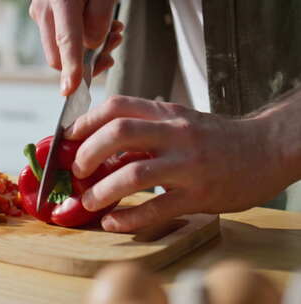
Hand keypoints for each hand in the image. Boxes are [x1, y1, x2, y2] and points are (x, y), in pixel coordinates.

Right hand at [29, 0, 123, 95]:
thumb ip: (99, 20)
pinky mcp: (45, 15)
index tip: (70, 90)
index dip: (70, 69)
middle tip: (114, 44)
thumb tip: (91, 47)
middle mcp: (44, 9)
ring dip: (89, 49)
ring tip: (114, 31)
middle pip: (58, 55)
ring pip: (60, 49)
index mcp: (61, 1)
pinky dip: (82, 38)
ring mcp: (41, 13)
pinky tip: (102, 25)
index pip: (66, 42)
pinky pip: (61, 38)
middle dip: (87, 60)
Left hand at [65, 96, 290, 231]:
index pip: (116, 106)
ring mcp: (188, 164)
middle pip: (118, 134)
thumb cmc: (216, 138)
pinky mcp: (199, 194)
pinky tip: (113, 222)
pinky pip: (155, 208)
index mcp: (166, 113)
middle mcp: (175, 133)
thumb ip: (144, 131)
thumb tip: (101, 151)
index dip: (85, 122)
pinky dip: (127, 218)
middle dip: (87, 154)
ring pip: (133, 174)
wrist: (266, 149)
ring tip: (89, 202)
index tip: (68, 138)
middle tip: (77, 172)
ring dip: (102, 191)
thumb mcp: (179, 122)